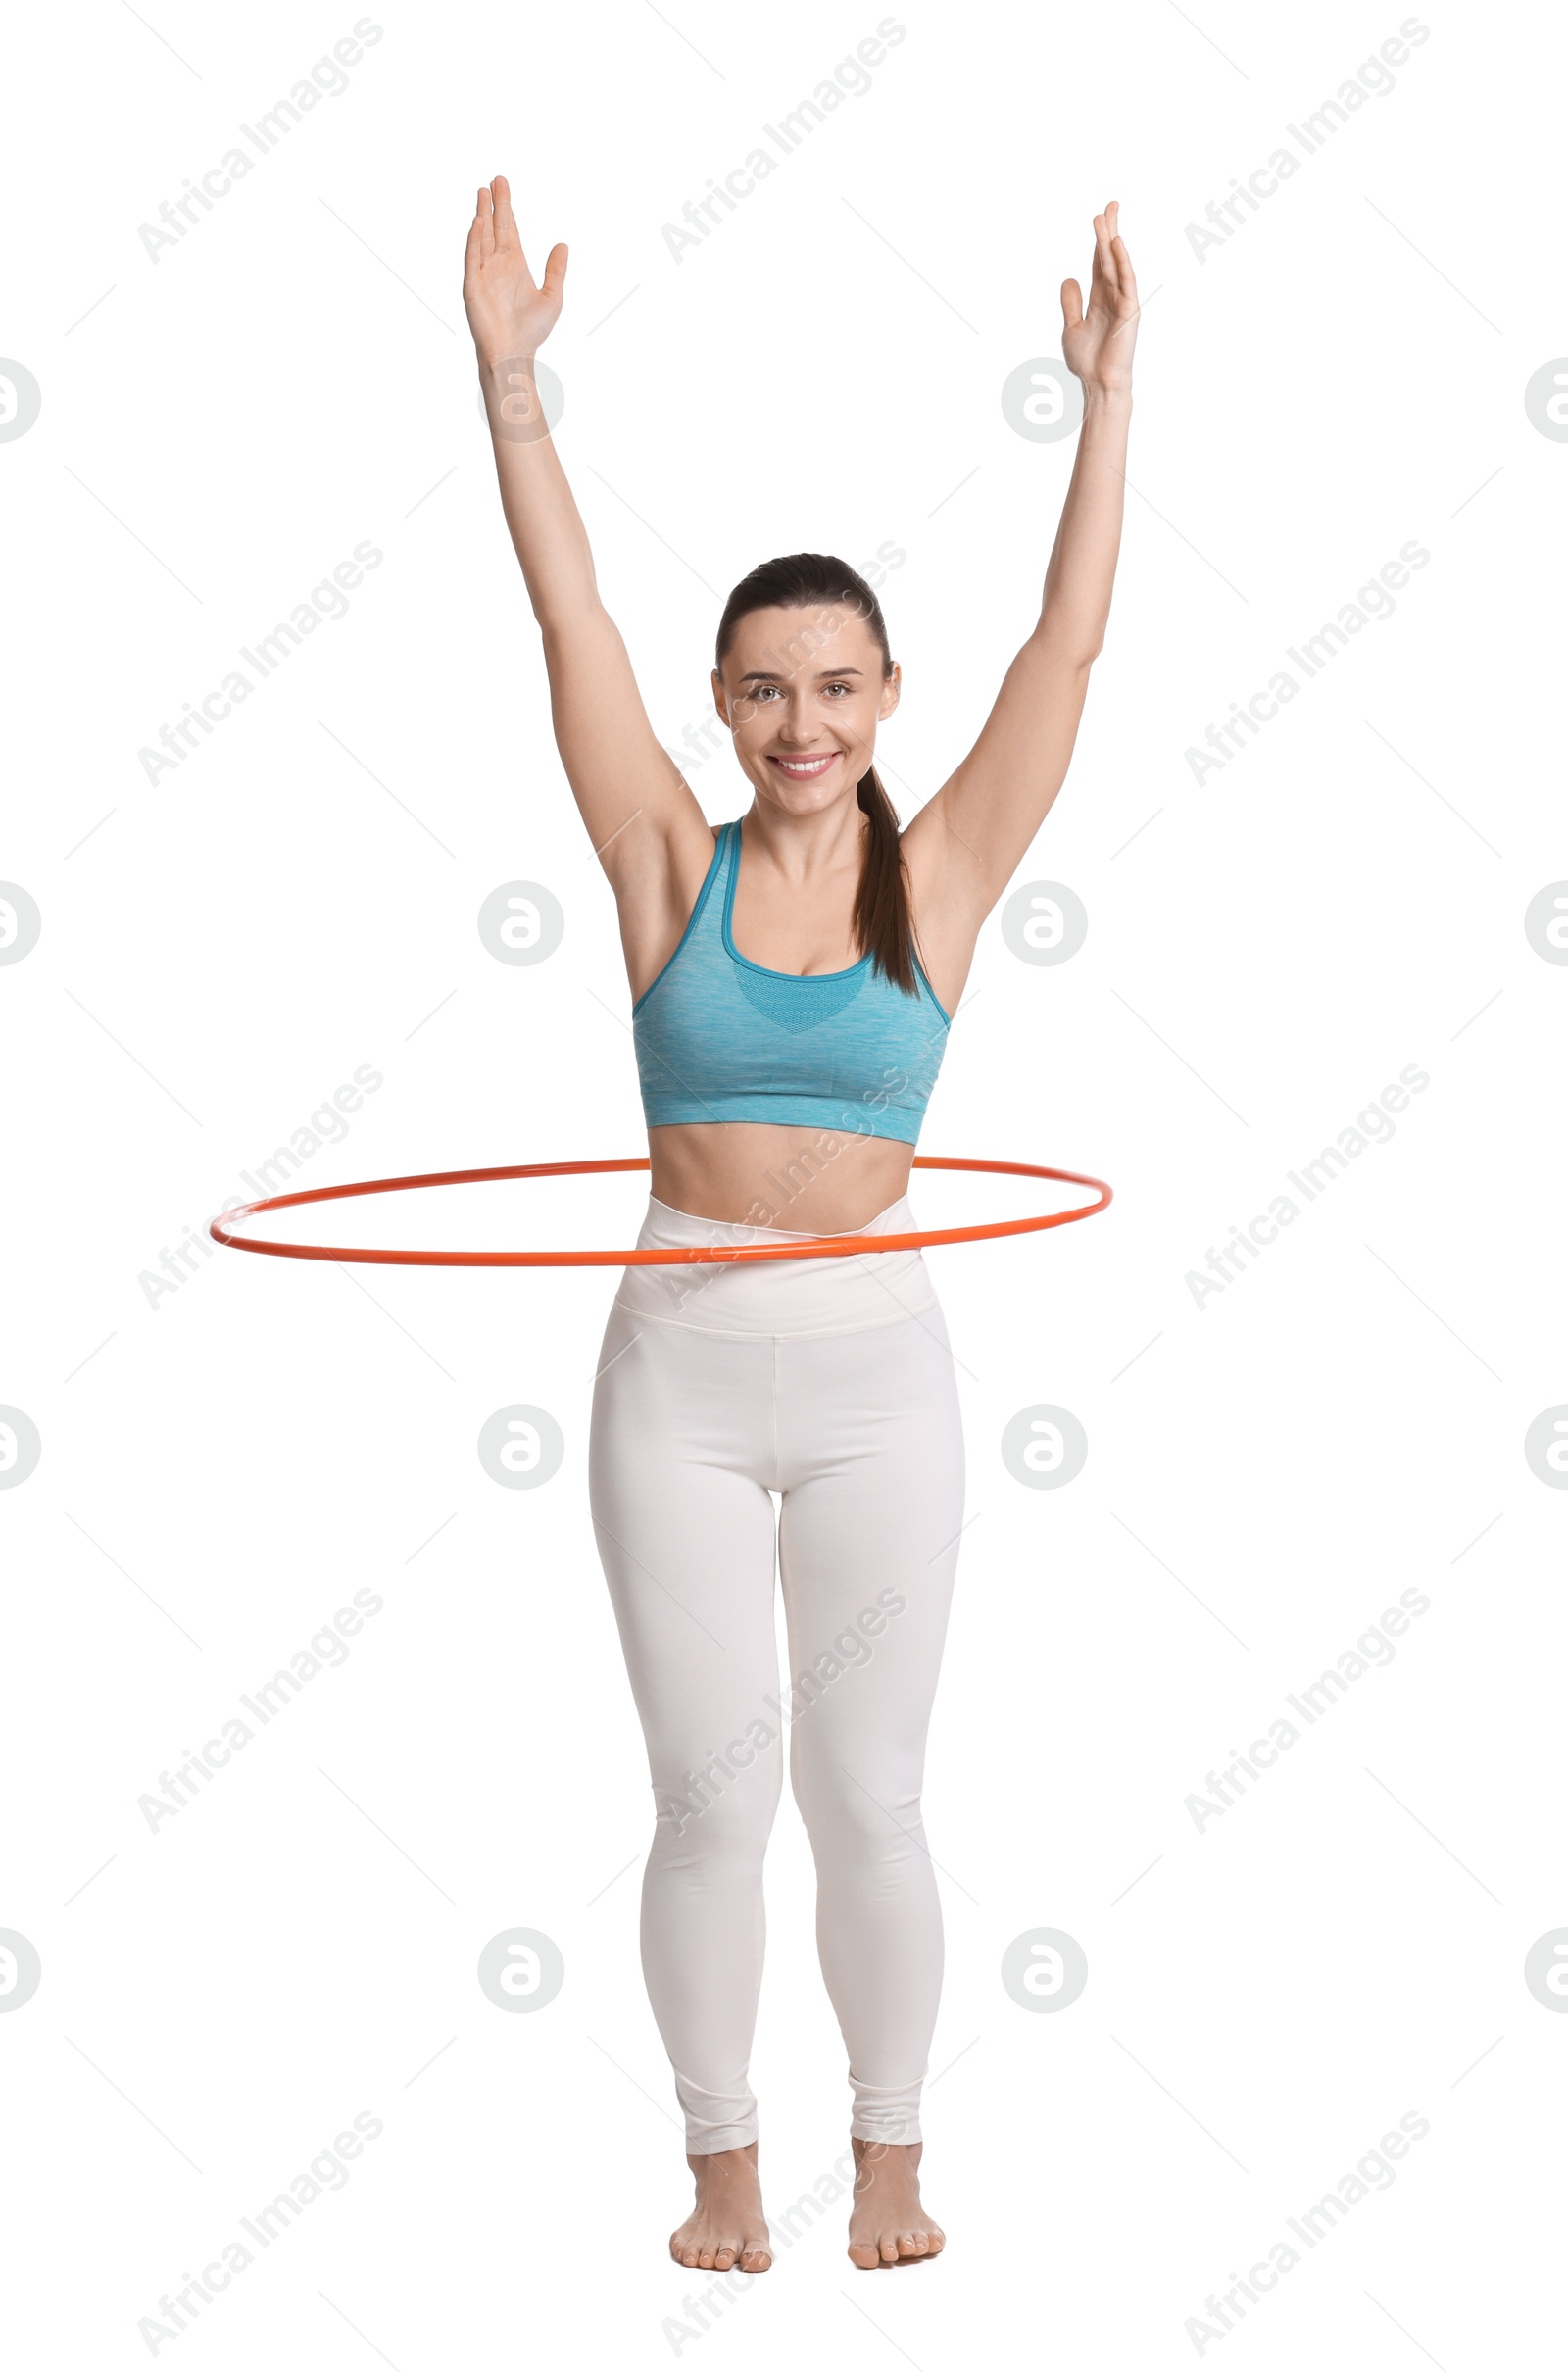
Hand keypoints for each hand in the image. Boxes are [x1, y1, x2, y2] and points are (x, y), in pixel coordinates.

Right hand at [463, 176, 566, 364]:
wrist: (514, 353)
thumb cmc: (531, 331)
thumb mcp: (552, 297)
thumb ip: (556, 270)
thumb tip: (562, 245)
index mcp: (515, 264)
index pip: (510, 229)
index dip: (506, 207)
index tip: (502, 186)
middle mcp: (498, 264)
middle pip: (495, 227)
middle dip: (494, 204)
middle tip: (494, 181)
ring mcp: (483, 273)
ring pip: (482, 237)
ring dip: (482, 215)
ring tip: (482, 193)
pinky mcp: (473, 285)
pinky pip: (472, 257)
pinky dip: (474, 239)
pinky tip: (478, 222)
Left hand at [1061, 201, 1137, 397]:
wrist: (1098, 384)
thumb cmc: (1087, 361)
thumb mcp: (1072, 327)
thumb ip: (1071, 303)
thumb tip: (1070, 278)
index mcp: (1098, 296)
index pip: (1099, 260)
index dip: (1100, 238)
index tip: (1101, 215)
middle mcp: (1112, 294)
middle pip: (1109, 256)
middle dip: (1109, 230)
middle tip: (1110, 204)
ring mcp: (1122, 301)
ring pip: (1115, 264)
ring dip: (1110, 240)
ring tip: (1106, 217)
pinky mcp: (1129, 311)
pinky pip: (1126, 281)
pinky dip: (1122, 262)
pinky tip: (1116, 244)